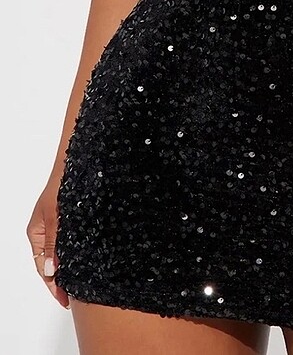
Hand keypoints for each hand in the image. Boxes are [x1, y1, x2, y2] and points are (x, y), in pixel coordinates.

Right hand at [26, 174, 70, 308]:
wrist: (77, 162)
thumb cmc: (63, 185)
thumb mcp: (56, 216)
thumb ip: (54, 243)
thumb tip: (52, 270)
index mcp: (37, 233)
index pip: (43, 267)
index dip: (53, 285)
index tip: (64, 299)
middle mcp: (47, 232)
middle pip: (52, 264)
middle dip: (61, 281)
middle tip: (74, 297)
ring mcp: (60, 227)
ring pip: (63, 255)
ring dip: (70, 269)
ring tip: (81, 285)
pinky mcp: (73, 221)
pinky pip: (72, 244)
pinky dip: (77, 255)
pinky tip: (87, 262)